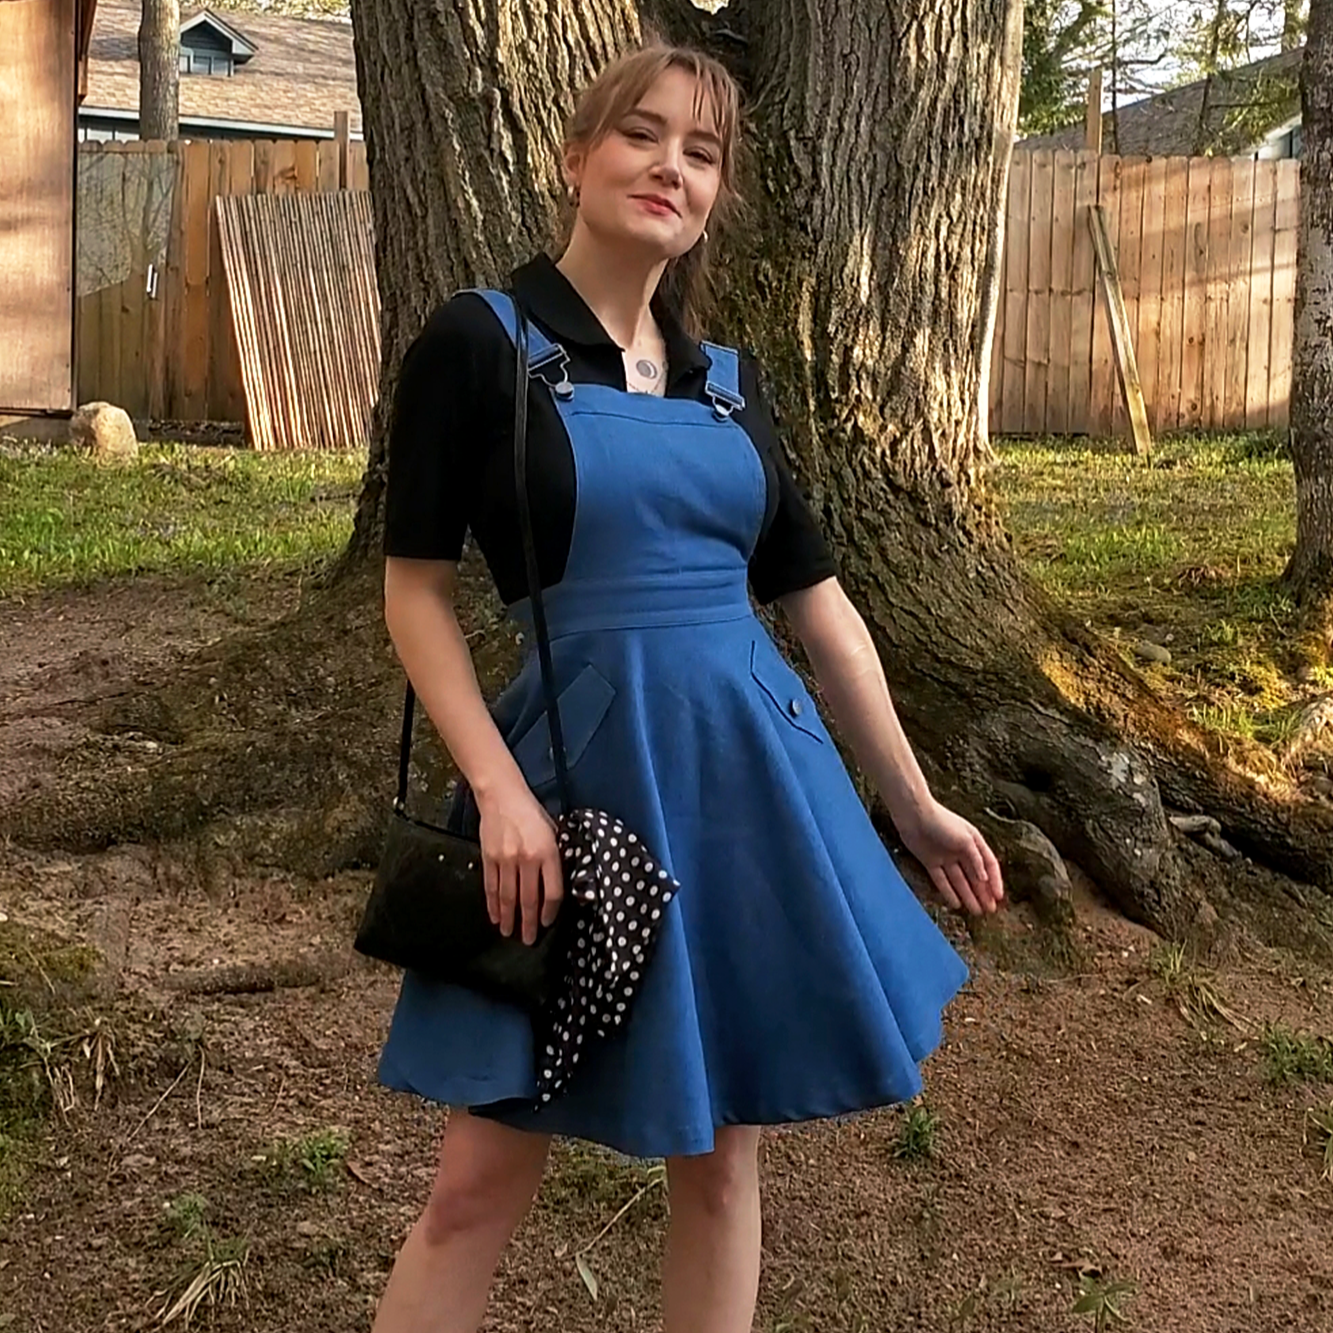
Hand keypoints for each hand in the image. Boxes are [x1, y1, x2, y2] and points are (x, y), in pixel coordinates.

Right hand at [475, 781, 563, 944]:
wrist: (502, 796)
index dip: (550, 912)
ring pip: (508, 897)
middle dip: (529, 923)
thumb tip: (555, 885)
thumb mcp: (553, 832)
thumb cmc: (531, 813)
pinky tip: (494, 915)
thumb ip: (555, 858)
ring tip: (509, 933)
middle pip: (529, 899)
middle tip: (528, 940)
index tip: (548, 923)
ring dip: (508, 918)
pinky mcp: (488, 858)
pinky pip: (491, 887)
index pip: (552, 891)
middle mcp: (527, 858)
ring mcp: (505, 860)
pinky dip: (492, 904)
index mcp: (548, 852)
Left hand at [896, 799, 1003, 915]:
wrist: (914, 815)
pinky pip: (942, 880)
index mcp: (974, 842)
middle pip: (975, 875)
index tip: (998, 898)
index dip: (995, 881)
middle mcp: (961, 850)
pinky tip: (956, 904)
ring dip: (969, 895)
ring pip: (960, 880)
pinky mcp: (930, 861)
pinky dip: (949, 892)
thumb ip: (976, 859)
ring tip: (976, 911)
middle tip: (990, 910)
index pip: (989, 864)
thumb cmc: (942, 822)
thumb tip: (985, 878)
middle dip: (983, 893)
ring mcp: (946, 857)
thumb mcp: (966, 839)